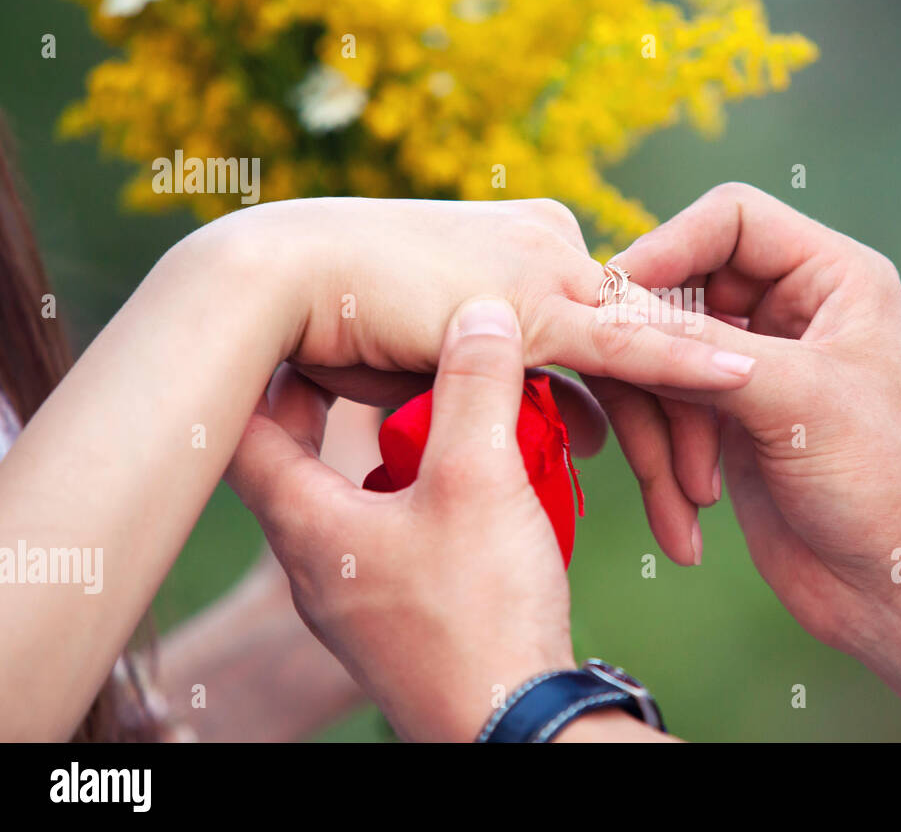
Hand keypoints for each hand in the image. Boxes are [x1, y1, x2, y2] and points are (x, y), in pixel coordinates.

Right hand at [195, 196, 752, 537]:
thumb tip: (565, 420)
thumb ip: (511, 381)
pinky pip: (629, 339)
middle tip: (699, 496)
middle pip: (641, 344)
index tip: (671, 461)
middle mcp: (554, 247)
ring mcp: (549, 267)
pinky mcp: (537, 298)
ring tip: (716, 482)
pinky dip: (687, 360)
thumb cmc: (343, 320)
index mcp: (536, 250)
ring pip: (644, 348)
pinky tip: (742, 378)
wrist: (274, 282)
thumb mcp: (441, 361)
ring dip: (685, 418)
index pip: (615, 333)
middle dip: (678, 423)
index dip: (648, 400)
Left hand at [226, 297, 582, 741]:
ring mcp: (359, 597)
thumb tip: (479, 313)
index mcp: (307, 524)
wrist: (514, 726)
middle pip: (304, 458)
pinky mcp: (405, 616)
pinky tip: (485, 483)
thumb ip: (476, 388)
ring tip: (445, 409)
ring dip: (397, 448)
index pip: (247, 427)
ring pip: (357, 496)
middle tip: (382, 353)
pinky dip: (429, 493)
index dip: (271, 366)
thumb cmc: (478, 612)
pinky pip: (399, 533)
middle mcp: (317, 563)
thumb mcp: (479, 480)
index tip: (308, 325)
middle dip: (346, 400)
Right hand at [613, 183, 900, 653]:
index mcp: (832, 278)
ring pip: (662, 363)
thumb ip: (703, 348)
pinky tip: (687, 522)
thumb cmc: (887, 483)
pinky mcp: (728, 426)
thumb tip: (613, 305)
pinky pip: (664, 420)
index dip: (667, 248)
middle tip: (631, 404)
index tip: (617, 300)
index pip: (730, 219)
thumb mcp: (798, 400)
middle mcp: (791, 313)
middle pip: (680, 294)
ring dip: (660, 431)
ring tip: (690, 491)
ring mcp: (755, 370)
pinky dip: (663, 468)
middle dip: (658, 363)